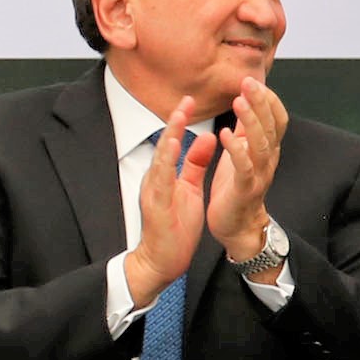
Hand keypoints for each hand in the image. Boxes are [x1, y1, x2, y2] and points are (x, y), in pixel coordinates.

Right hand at [125, 98, 221, 307]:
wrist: (161, 259)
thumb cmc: (174, 226)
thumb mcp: (188, 188)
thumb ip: (195, 164)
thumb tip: (205, 138)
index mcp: (165, 175)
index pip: (174, 143)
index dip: (181, 121)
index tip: (190, 101)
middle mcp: (156, 180)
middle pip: (164, 146)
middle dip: (174, 122)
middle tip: (185, 100)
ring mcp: (153, 192)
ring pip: (160, 160)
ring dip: (168, 138)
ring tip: (177, 118)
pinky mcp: (155, 205)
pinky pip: (161, 180)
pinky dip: (166, 162)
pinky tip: (172, 148)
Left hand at [210, 77, 286, 267]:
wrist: (236, 226)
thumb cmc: (236, 188)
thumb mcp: (241, 154)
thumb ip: (246, 132)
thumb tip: (248, 104)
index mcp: (266, 150)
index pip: (276, 119)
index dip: (268, 100)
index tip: (254, 81)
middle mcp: (268, 160)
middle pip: (271, 126)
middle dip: (261, 103)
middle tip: (248, 82)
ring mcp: (259, 175)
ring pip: (261, 144)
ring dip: (251, 121)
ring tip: (239, 101)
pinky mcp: (244, 189)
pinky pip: (244, 167)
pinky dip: (235, 149)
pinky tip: (224, 133)